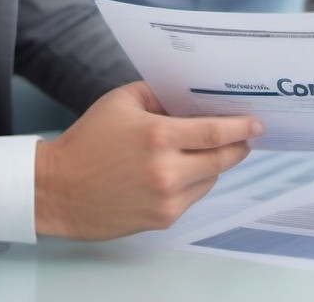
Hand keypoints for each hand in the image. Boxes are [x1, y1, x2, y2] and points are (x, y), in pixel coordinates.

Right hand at [34, 81, 261, 238]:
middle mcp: (166, 171)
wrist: (55, 190)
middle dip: (239, 146)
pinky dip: (195, 181)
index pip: (216, 133)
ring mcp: (165, 199)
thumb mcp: (123, 101)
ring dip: (215, 164)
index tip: (258, 123)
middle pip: (223, 159)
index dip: (242, 127)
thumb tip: (194, 95)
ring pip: (210, 178)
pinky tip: (183, 169)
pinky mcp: (160, 219)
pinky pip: (193, 196)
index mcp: (158, 137)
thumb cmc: (88, 140)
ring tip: (208, 149)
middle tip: (248, 136)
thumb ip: (161, 94)